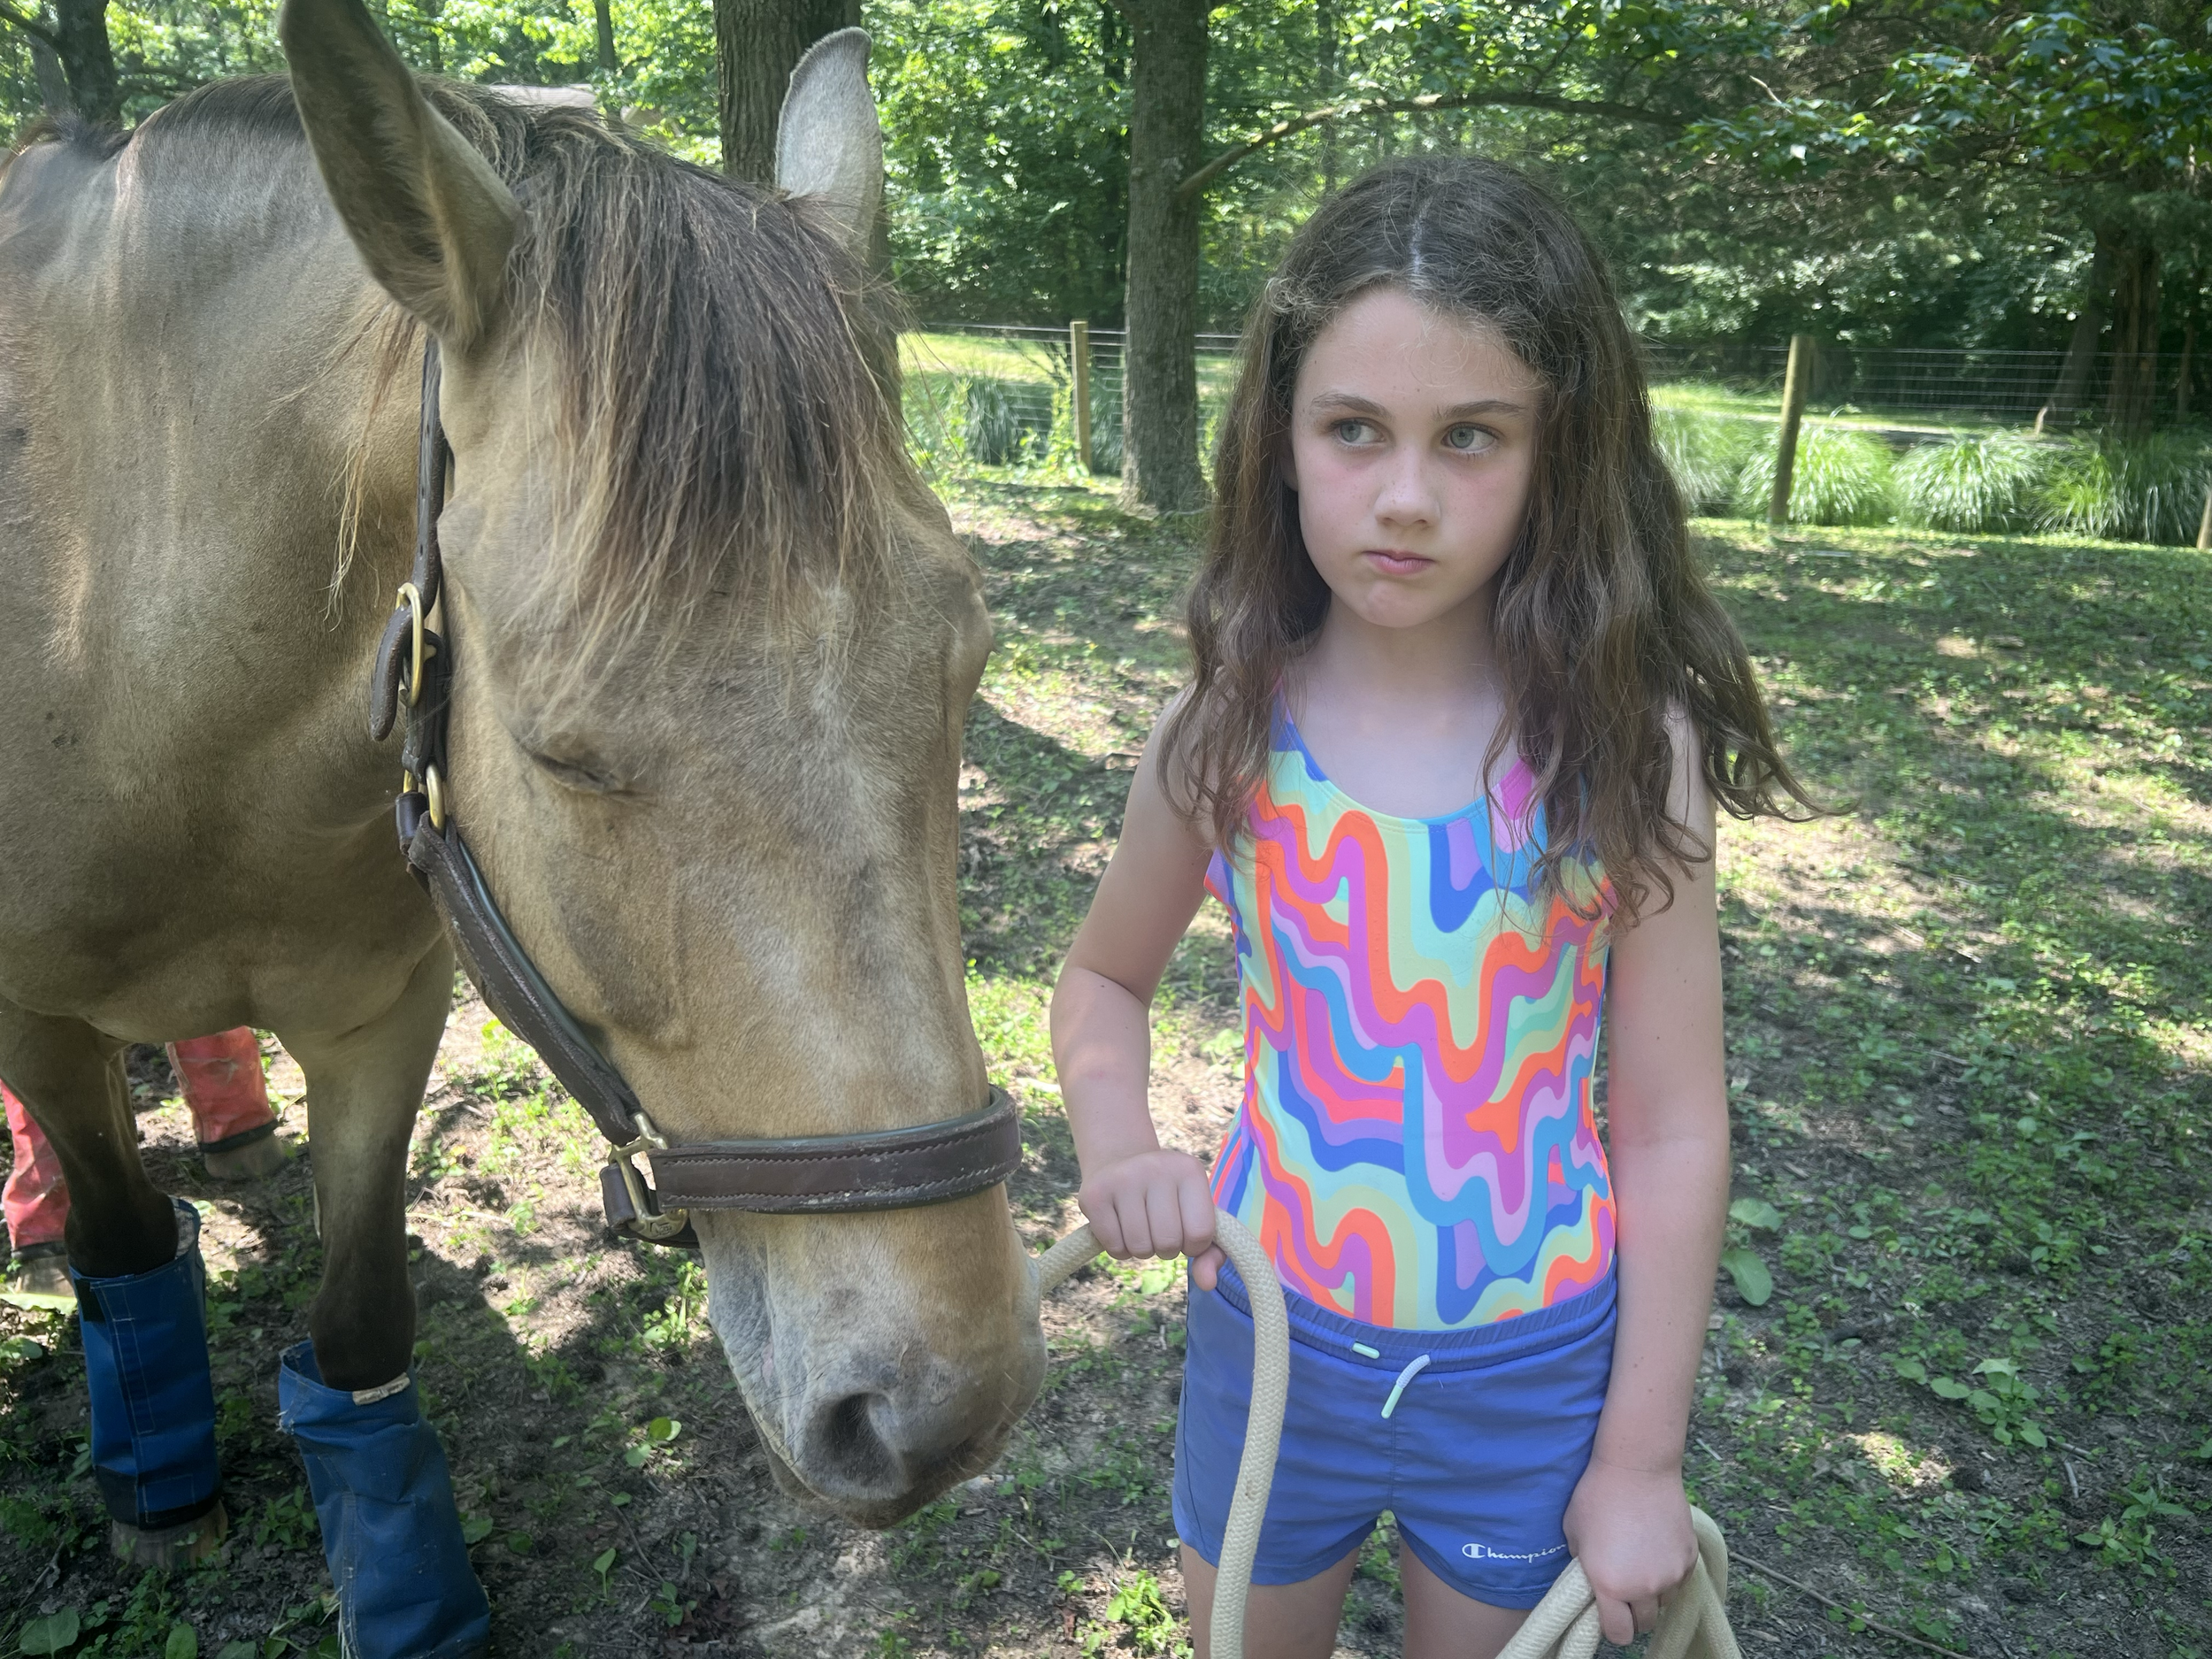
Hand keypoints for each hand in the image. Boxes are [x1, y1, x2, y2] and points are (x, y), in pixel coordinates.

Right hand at [1078, 1148, 1224, 1288]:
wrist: (1119, 1162)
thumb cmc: (1167, 1198)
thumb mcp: (1196, 1214)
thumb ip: (1211, 1253)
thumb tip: (1207, 1284)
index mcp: (1189, 1170)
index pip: (1200, 1233)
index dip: (1193, 1246)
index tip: (1184, 1232)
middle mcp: (1157, 1167)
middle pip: (1168, 1242)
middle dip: (1165, 1249)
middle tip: (1158, 1231)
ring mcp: (1123, 1178)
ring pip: (1140, 1247)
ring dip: (1142, 1250)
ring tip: (1141, 1229)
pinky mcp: (1094, 1194)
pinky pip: (1114, 1246)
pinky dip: (1120, 1250)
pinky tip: (1120, 1229)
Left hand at [1561, 1457, 1695, 1645]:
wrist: (1636, 1466)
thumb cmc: (1596, 1495)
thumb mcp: (1574, 1534)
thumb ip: (1584, 1567)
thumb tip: (1591, 1582)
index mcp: (1610, 1585)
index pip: (1618, 1633)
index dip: (1612, 1627)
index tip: (1608, 1614)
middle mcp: (1644, 1587)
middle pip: (1645, 1623)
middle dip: (1633, 1613)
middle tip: (1623, 1589)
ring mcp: (1671, 1574)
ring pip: (1664, 1603)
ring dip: (1652, 1594)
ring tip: (1640, 1565)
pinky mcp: (1689, 1558)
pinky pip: (1679, 1581)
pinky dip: (1669, 1574)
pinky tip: (1655, 1550)